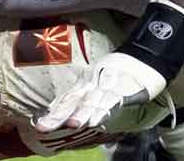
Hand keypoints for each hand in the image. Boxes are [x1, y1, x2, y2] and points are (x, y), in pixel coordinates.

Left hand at [34, 51, 167, 131]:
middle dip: (58, 115)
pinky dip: (104, 110)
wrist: (145, 56)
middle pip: (74, 100)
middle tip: (43, 127)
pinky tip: (97, 121)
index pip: (67, 99)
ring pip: (92, 101)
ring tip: (72, 125)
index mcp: (87, 83)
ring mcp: (108, 84)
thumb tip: (64, 111)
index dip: (53, 112)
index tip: (38, 124)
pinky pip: (112, 100)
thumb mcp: (99, 84)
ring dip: (82, 113)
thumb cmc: (121, 74)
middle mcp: (93, 83)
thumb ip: (84, 98)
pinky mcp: (124, 88)